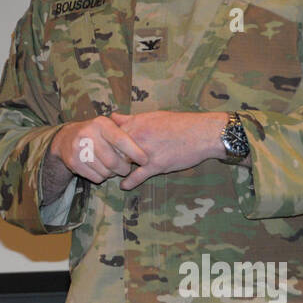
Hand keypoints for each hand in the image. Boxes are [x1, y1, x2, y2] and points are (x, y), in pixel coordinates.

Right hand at [43, 115, 149, 199]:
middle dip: (123, 168)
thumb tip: (144, 138)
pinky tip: (102, 170)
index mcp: (100, 124)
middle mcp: (88, 134)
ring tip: (113, 169)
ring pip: (105, 171)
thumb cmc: (95, 133)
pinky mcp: (73, 162)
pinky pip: (95, 177)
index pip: (121, 139)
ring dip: (113, 173)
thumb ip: (125, 130)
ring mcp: (78, 149)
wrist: (66, 139)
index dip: (135, 151)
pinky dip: (102, 177)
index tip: (145, 159)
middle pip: (112, 160)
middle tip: (126, 169)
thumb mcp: (107, 126)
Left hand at [110, 111, 227, 189]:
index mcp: (136, 123)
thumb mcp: (153, 116)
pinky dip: (129, 182)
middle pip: (113, 149)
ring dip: (116, 169)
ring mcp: (146, 152)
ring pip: (122, 163)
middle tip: (104, 163)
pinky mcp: (156, 165)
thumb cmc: (179, 123)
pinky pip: (137, 176)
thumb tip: (113, 116)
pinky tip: (124, 186)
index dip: (104, 142)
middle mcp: (138, 137)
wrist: (201, 133)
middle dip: (108, 156)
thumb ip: (130, 118)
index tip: (101, 147)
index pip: (110, 134)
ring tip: (111, 174)